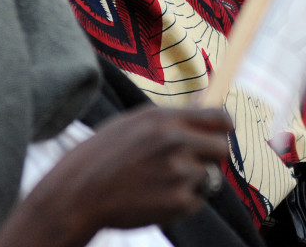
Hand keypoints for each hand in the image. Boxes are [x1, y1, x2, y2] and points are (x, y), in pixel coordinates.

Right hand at [43, 106, 233, 229]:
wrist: (79, 193)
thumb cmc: (103, 155)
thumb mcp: (133, 123)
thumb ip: (171, 117)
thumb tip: (205, 102)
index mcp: (164, 120)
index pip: (218, 117)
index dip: (226, 126)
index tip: (226, 131)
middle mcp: (176, 142)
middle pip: (222, 148)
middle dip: (213, 156)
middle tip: (194, 163)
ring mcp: (179, 173)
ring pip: (208, 177)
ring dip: (193, 181)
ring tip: (159, 183)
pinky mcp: (178, 201)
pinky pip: (196, 201)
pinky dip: (182, 202)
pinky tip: (154, 198)